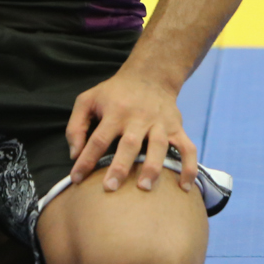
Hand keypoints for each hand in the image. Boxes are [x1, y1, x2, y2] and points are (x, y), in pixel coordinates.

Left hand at [66, 68, 197, 193]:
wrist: (150, 75)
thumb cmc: (114, 93)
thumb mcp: (88, 100)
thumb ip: (76, 126)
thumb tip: (74, 154)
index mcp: (115, 111)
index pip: (98, 139)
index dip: (86, 160)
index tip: (77, 179)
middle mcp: (138, 117)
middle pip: (129, 144)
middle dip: (120, 167)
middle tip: (110, 188)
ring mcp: (160, 123)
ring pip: (158, 146)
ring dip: (152, 167)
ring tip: (144, 187)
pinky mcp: (176, 128)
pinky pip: (187, 148)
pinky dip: (189, 167)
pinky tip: (184, 187)